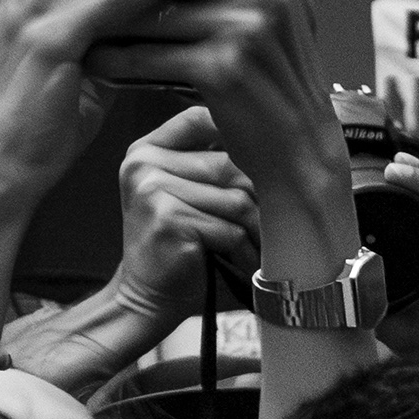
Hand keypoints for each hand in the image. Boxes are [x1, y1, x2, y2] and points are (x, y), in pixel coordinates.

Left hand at [83, 0, 358, 283]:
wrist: (299, 149)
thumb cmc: (271, 81)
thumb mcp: (264, 13)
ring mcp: (243, 27)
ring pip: (147, 10)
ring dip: (103, 20)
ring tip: (70, 25)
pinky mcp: (223, 69)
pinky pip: (149, 56)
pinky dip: (117, 61)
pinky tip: (93, 65)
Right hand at [106, 105, 261, 319]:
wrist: (146, 299)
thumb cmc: (178, 249)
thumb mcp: (184, 196)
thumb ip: (209, 165)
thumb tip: (274, 143)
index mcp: (146, 151)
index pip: (198, 119)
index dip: (236, 136)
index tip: (262, 160)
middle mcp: (145, 164)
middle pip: (229, 165)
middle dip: (257, 200)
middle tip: (272, 224)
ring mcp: (154, 190)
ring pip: (236, 199)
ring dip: (254, 230)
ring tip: (256, 248)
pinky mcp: (169, 220)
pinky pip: (230, 229)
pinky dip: (244, 252)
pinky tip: (241, 263)